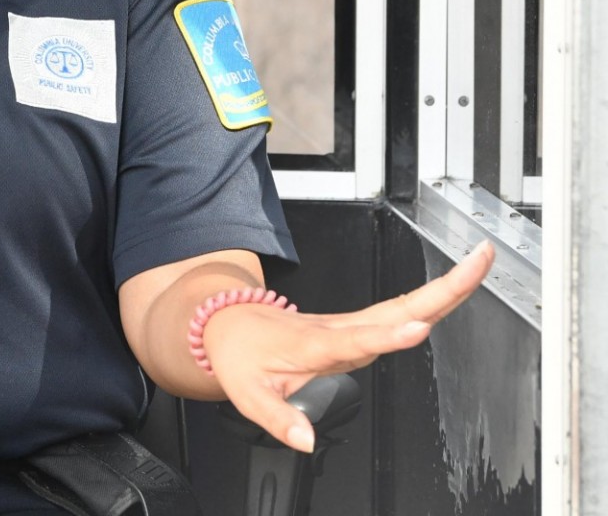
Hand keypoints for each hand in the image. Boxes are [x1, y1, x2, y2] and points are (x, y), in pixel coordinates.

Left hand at [203, 240, 494, 451]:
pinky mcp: (358, 324)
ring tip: (478, 266)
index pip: (356, 341)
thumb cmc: (241, 354)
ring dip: (444, 286)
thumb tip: (306, 441)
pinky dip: (431, 299)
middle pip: (396, 308)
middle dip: (440, 289)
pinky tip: (456, 291)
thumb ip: (278, 418)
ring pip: (403, 303)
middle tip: (475, 265)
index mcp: (314, 344)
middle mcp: (339, 328)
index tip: (419, 328)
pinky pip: (399, 308)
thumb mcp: (246, 393)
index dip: (387, 337)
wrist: (228, 324)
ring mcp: (351, 323)